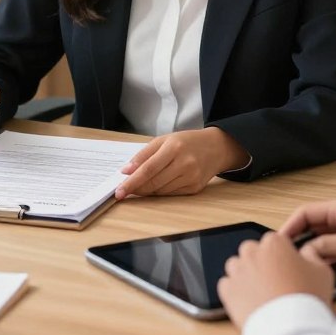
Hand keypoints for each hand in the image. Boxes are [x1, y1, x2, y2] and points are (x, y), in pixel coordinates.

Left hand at [114, 127, 248, 198]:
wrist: (216, 147)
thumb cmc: (186, 142)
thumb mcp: (164, 140)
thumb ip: (144, 155)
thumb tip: (126, 171)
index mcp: (173, 148)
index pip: (148, 169)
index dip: (132, 182)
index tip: (119, 191)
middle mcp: (184, 164)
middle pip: (154, 182)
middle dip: (136, 189)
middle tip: (123, 192)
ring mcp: (191, 177)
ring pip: (161, 191)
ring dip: (146, 192)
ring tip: (137, 188)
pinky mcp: (195, 188)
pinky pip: (171, 194)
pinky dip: (159, 193)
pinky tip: (153, 188)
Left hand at [218, 232, 332, 326]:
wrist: (290, 328)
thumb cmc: (307, 299)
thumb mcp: (322, 272)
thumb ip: (312, 256)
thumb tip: (307, 252)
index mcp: (274, 243)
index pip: (274, 241)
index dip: (281, 255)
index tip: (286, 267)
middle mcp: (252, 252)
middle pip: (252, 251)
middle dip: (261, 262)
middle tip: (274, 281)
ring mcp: (237, 270)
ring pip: (237, 266)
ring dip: (246, 275)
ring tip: (261, 292)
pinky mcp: (227, 289)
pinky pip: (227, 285)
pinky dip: (235, 291)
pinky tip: (249, 300)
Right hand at [279, 198, 335, 273]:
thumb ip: (325, 245)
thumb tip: (305, 250)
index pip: (306, 212)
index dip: (291, 225)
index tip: (280, 239)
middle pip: (311, 223)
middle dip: (298, 237)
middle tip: (286, 251)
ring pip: (319, 236)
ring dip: (310, 247)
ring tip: (298, 259)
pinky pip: (329, 246)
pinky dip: (321, 254)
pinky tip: (315, 264)